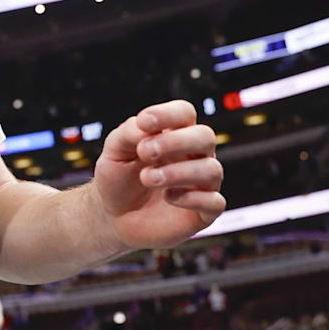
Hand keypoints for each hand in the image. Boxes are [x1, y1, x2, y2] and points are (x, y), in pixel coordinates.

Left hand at [91, 99, 223, 249]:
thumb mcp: (114, 151)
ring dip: (177, 172)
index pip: (184, 113)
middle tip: (145, 152)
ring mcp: (201, 183)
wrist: (113, 216)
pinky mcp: (203, 212)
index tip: (143, 123)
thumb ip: (128, 133)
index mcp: (173, 134)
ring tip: (146, 178)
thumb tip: (145, 126)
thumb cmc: (117, 178)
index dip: (168, 114)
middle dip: (176, 141)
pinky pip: (215, 202)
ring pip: (212, 169)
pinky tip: (169, 198)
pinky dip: (192, 198)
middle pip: (205, 136)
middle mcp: (193, 156)